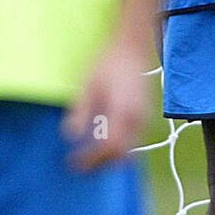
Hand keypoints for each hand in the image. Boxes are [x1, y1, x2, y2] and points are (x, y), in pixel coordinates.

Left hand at [61, 40, 150, 170]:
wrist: (132, 47)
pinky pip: (134, 141)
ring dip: (110, 158)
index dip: (92, 159)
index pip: (109, 146)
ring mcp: (144, 118)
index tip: (74, 162)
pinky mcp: (144, 115)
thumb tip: (70, 135)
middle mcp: (137, 119)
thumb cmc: (108, 62)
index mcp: (122, 111)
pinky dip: (119, 148)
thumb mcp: (89, 84)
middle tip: (81, 166)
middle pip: (121, 155)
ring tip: (90, 158)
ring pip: (130, 150)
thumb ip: (81, 110)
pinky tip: (103, 143)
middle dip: (101, 164)